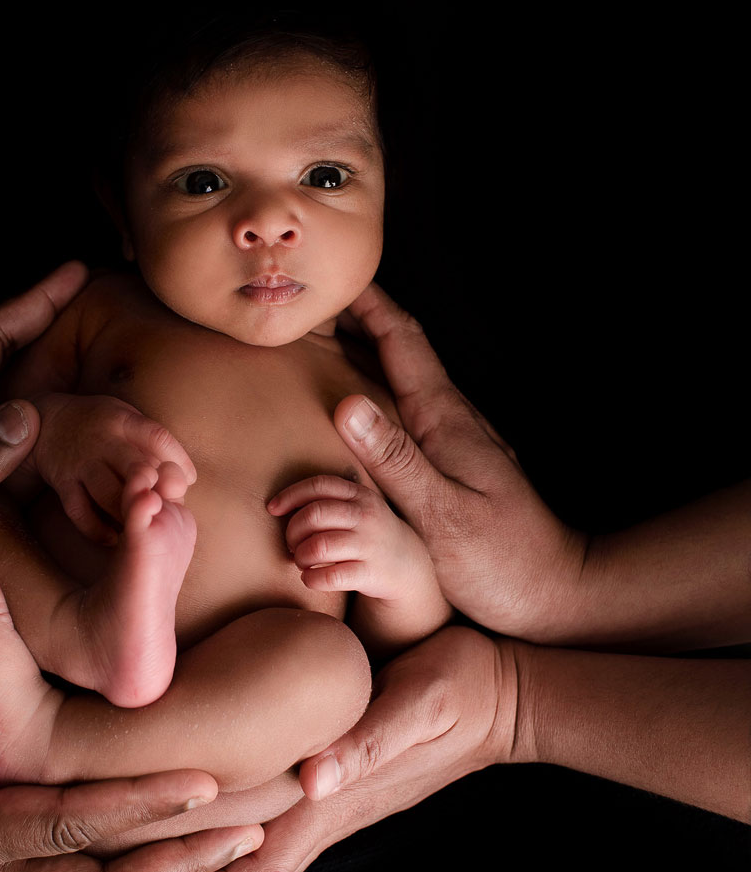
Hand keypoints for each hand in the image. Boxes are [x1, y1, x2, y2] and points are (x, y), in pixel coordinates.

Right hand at [29, 393, 195, 542]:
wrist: (48, 423)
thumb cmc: (101, 425)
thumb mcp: (126, 418)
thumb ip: (150, 444)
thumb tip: (182, 479)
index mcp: (123, 422)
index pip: (157, 437)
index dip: (178, 459)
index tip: (188, 480)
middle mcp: (102, 441)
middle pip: (134, 467)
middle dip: (153, 490)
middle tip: (164, 507)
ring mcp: (81, 463)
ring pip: (108, 494)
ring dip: (128, 515)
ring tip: (143, 527)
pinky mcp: (63, 482)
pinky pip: (80, 511)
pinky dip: (96, 529)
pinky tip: (113, 539)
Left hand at [101, 626, 517, 871]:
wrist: (498, 694)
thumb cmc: (458, 688)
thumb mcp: (420, 704)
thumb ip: (372, 741)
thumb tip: (315, 777)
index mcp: (331, 802)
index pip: (253, 866)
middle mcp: (320, 813)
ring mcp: (326, 803)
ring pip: (250, 864)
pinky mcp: (331, 784)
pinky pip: (268, 833)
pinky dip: (225, 853)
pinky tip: (198, 846)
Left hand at [268, 473, 449, 646]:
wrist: (407, 566)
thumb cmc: (366, 533)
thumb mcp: (355, 507)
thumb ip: (325, 500)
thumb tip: (277, 506)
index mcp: (358, 494)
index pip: (319, 485)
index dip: (290, 495)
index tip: (273, 509)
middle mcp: (366, 516)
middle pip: (314, 515)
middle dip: (293, 531)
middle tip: (291, 544)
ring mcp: (370, 545)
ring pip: (318, 546)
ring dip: (300, 557)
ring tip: (302, 562)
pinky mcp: (371, 573)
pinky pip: (330, 576)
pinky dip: (311, 579)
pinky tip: (309, 579)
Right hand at [334, 284, 586, 638]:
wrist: (556, 594)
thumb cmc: (500, 562)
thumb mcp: (441, 514)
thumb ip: (395, 459)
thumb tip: (347, 402)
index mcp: (446, 422)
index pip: (403, 343)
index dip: (367, 305)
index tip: (331, 278)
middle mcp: (453, 421)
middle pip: (403, 351)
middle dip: (360, 320)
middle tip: (314, 305)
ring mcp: (458, 441)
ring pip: (406, 379)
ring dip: (369, 353)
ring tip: (328, 343)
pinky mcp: (456, 465)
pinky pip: (408, 410)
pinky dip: (379, 391)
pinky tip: (363, 410)